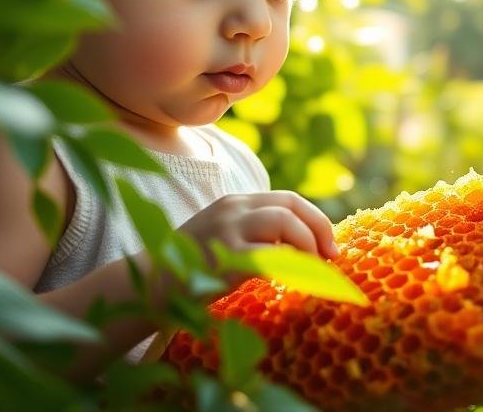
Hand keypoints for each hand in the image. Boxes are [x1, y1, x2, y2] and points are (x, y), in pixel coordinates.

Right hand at [179, 191, 339, 271]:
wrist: (151, 284)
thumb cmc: (193, 266)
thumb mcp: (225, 237)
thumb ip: (256, 233)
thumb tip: (304, 246)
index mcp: (237, 203)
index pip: (288, 199)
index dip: (315, 220)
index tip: (328, 245)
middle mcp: (233, 209)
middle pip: (291, 206)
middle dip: (319, 229)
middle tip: (331, 257)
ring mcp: (227, 230)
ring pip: (284, 223)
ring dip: (307, 246)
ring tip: (313, 268)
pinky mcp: (224, 257)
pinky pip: (269, 254)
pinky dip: (291, 266)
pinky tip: (295, 281)